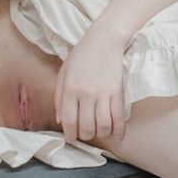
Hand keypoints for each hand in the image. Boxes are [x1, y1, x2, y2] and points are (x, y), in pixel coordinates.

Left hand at [54, 27, 128, 143]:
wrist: (105, 39)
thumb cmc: (82, 55)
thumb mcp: (64, 72)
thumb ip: (58, 97)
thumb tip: (60, 120)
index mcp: (69, 88)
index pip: (68, 120)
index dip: (70, 134)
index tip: (72, 138)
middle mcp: (85, 93)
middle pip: (86, 126)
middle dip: (86, 135)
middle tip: (86, 134)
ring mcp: (103, 93)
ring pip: (103, 125)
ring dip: (101, 134)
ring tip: (100, 132)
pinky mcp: (118, 91)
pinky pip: (119, 117)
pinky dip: (119, 130)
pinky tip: (118, 136)